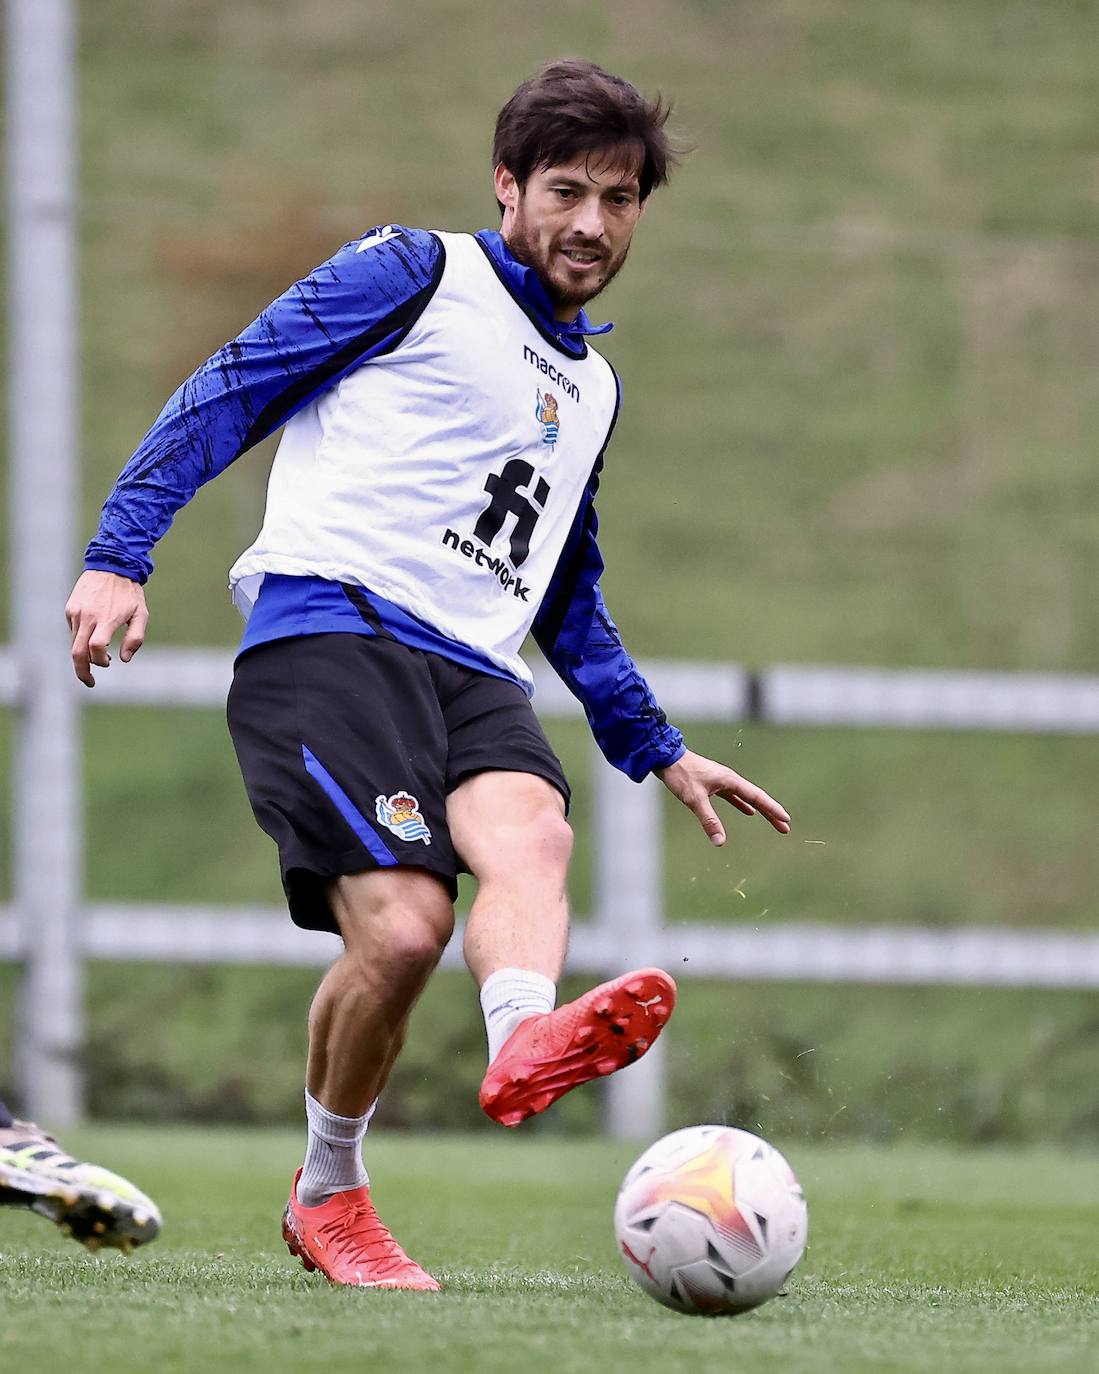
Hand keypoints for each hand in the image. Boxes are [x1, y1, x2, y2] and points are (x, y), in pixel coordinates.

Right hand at [65, 570, 148, 686]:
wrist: (111, 564)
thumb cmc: (129, 592)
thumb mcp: (141, 614)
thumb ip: (135, 639)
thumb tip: (123, 659)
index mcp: (106, 619)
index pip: (96, 649)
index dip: (100, 662)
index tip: (108, 664)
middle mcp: (87, 617)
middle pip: (77, 653)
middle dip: (82, 671)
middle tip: (90, 682)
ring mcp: (76, 612)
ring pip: (74, 643)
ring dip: (85, 654)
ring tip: (102, 653)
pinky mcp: (70, 608)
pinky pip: (73, 630)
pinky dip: (82, 638)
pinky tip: (95, 632)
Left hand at [656, 748, 790, 845]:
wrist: (666, 757)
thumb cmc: (681, 775)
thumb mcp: (694, 799)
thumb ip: (708, 820)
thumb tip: (720, 842)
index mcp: (730, 780)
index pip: (756, 797)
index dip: (771, 809)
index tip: (786, 819)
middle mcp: (729, 779)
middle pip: (756, 798)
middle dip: (771, 812)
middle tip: (785, 827)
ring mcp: (722, 781)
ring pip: (747, 798)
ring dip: (760, 810)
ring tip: (773, 820)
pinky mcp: (713, 783)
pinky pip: (734, 796)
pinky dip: (742, 804)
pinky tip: (748, 812)